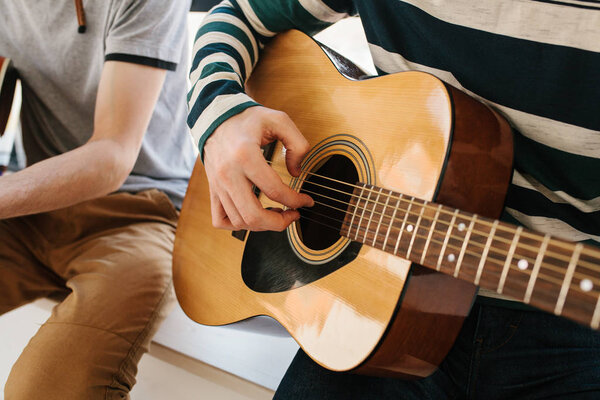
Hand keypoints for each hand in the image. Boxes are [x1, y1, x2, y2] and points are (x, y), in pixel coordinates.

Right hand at [203, 106, 313, 230]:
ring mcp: (218, 185)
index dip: (296, 200)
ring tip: (277, 214)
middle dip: (280, 222)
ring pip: (239, 221)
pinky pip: (221, 220)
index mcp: (245, 156)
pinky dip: (238, 225)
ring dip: (263, 225)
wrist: (216, 117)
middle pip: (253, 215)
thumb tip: (297, 172)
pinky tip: (253, 215)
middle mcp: (228, 174)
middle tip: (293, 215)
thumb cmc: (247, 119)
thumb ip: (298, 144)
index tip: (306, 201)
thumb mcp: (279, 120)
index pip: (274, 191)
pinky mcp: (213, 190)